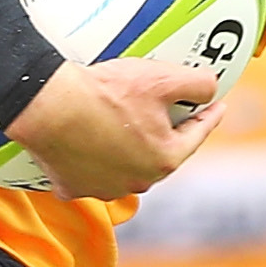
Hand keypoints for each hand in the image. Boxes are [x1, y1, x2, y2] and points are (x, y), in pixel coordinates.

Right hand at [5, 55, 217, 202]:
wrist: (48, 105)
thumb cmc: (105, 93)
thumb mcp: (161, 78)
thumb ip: (198, 83)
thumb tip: (211, 88)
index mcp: (164, 159)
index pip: (197, 135)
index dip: (209, 116)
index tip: (217, 107)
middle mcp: (137, 181)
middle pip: (161, 154)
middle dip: (167, 135)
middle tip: (167, 113)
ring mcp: (103, 188)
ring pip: (126, 168)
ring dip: (130, 151)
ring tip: (126, 126)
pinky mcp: (72, 186)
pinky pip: (90, 175)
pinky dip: (93, 162)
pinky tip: (91, 144)